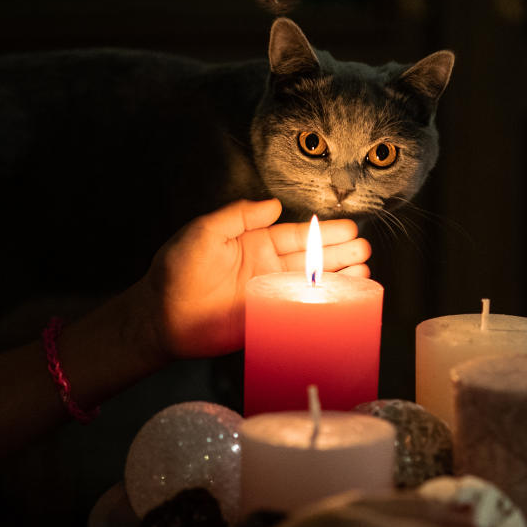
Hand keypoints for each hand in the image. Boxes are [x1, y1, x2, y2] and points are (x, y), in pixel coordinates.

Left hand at [140, 198, 369, 358]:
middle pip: (311, 259)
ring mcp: (268, 296)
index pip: (297, 235)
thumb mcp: (206, 231)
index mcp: (255, 244)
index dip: (324, 233)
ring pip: (310, 286)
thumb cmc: (177, 270)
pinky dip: (320, 309)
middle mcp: (266, 268)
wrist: (161, 315)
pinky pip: (298, 314)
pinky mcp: (265, 321)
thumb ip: (239, 215)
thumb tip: (274, 205)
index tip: (350, 230)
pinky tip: (341, 304)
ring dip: (337, 281)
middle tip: (365, 251)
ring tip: (364, 275)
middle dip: (340, 254)